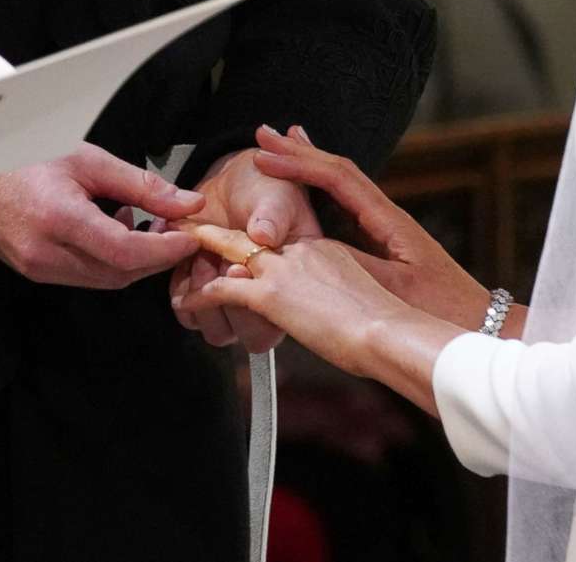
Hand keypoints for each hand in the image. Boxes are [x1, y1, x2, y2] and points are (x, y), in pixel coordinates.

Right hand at [0, 146, 205, 287]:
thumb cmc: (26, 154)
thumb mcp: (88, 159)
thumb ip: (141, 186)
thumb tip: (188, 204)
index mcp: (59, 219)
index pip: (126, 252)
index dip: (165, 249)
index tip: (191, 235)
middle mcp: (46, 254)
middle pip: (119, 273)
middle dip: (155, 257)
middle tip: (176, 229)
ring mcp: (36, 268)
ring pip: (103, 279)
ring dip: (133, 261)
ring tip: (145, 224)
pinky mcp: (31, 272)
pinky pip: (83, 275)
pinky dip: (108, 260)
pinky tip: (113, 230)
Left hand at [169, 144, 323, 352]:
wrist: (240, 180)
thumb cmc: (269, 189)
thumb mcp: (279, 196)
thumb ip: (274, 215)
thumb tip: (264, 234)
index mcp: (296, 286)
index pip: (280, 322)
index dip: (257, 307)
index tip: (237, 268)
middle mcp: (268, 303)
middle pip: (251, 337)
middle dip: (228, 303)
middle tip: (215, 260)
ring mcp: (235, 303)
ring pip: (217, 331)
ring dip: (204, 299)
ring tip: (201, 256)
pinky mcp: (205, 292)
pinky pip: (190, 314)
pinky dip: (183, 288)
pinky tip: (187, 257)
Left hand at [173, 235, 426, 384]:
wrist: (386, 330)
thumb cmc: (384, 324)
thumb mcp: (355, 294)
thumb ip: (330, 289)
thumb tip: (320, 305)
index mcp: (321, 248)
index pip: (278, 245)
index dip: (254, 249)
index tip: (239, 260)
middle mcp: (299, 252)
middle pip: (248, 246)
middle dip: (220, 248)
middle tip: (198, 252)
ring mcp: (282, 270)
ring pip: (230, 262)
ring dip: (208, 272)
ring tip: (194, 281)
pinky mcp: (268, 295)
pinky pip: (221, 290)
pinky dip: (201, 296)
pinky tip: (189, 301)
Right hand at [247, 126, 494, 331]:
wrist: (480, 326)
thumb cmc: (442, 310)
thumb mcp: (392, 289)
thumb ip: (351, 264)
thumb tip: (309, 247)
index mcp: (389, 220)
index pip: (338, 177)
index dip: (299, 164)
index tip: (266, 155)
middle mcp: (388, 216)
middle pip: (338, 171)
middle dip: (299, 152)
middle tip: (263, 136)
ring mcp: (388, 228)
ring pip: (343, 185)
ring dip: (309, 166)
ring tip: (280, 150)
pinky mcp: (387, 244)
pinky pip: (346, 206)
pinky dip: (321, 189)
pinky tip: (307, 192)